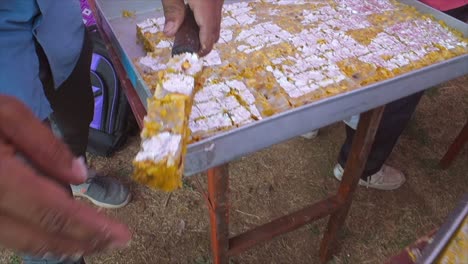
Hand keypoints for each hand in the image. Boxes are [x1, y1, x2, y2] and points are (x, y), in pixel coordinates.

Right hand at [0, 95, 130, 259]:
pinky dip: (34, 237)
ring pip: (20, 243)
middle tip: (114, 242)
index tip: (124, 236)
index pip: (54, 212)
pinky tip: (55, 232)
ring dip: (60, 244)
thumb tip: (81, 175)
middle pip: (39, 237)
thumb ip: (44, 145)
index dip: (91, 228)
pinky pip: (4, 235)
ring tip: (92, 239)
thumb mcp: (5, 112)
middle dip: (82, 242)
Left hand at [162, 0, 223, 55]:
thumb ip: (172, 10)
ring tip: (188, 35)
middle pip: (215, 30)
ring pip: (216, 22)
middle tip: (189, 49)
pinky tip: (191, 20)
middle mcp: (216, 3)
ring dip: (205, 32)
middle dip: (205, 43)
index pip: (209, 32)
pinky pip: (214, 14)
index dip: (203, 48)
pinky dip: (205, 21)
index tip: (194, 56)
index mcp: (206, 4)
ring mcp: (218, 0)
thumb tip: (169, 33)